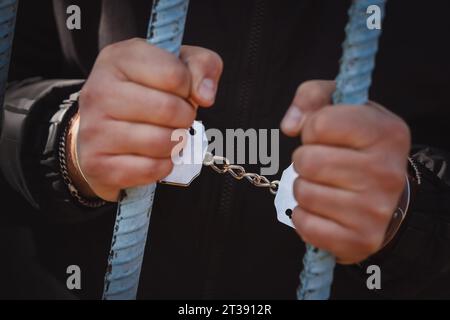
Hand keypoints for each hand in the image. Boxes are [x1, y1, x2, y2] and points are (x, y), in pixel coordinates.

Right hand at [70, 39, 222, 201]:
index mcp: (118, 59)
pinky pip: (152, 169)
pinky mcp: (99, 164)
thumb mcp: (175, 65)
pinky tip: (154, 154)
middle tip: (177, 118)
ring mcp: (95, 130)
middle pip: (170, 110)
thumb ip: (202, 65)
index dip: (189, 87)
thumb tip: (205, 95)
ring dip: (175, 142)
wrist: (102, 132)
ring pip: (162, 142)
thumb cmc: (145, 93)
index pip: (174, 74)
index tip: (181, 92)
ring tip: (166, 134)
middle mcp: (100, 91)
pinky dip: (163, 165)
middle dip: (185, 117)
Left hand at [281, 80, 410, 263]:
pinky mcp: (359, 239)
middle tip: (322, 164)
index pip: (321, 123)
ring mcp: (375, 210)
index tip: (324, 136)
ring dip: (304, 188)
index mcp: (387, 133)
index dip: (312, 129)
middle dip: (304, 160)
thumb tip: (289, 125)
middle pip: (307, 160)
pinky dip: (304, 216)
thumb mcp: (342, 109)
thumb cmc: (357, 148)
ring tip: (325, 185)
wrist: (385, 198)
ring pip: (303, 192)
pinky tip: (323, 210)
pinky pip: (304, 223)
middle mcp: (387, 172)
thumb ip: (312, 96)